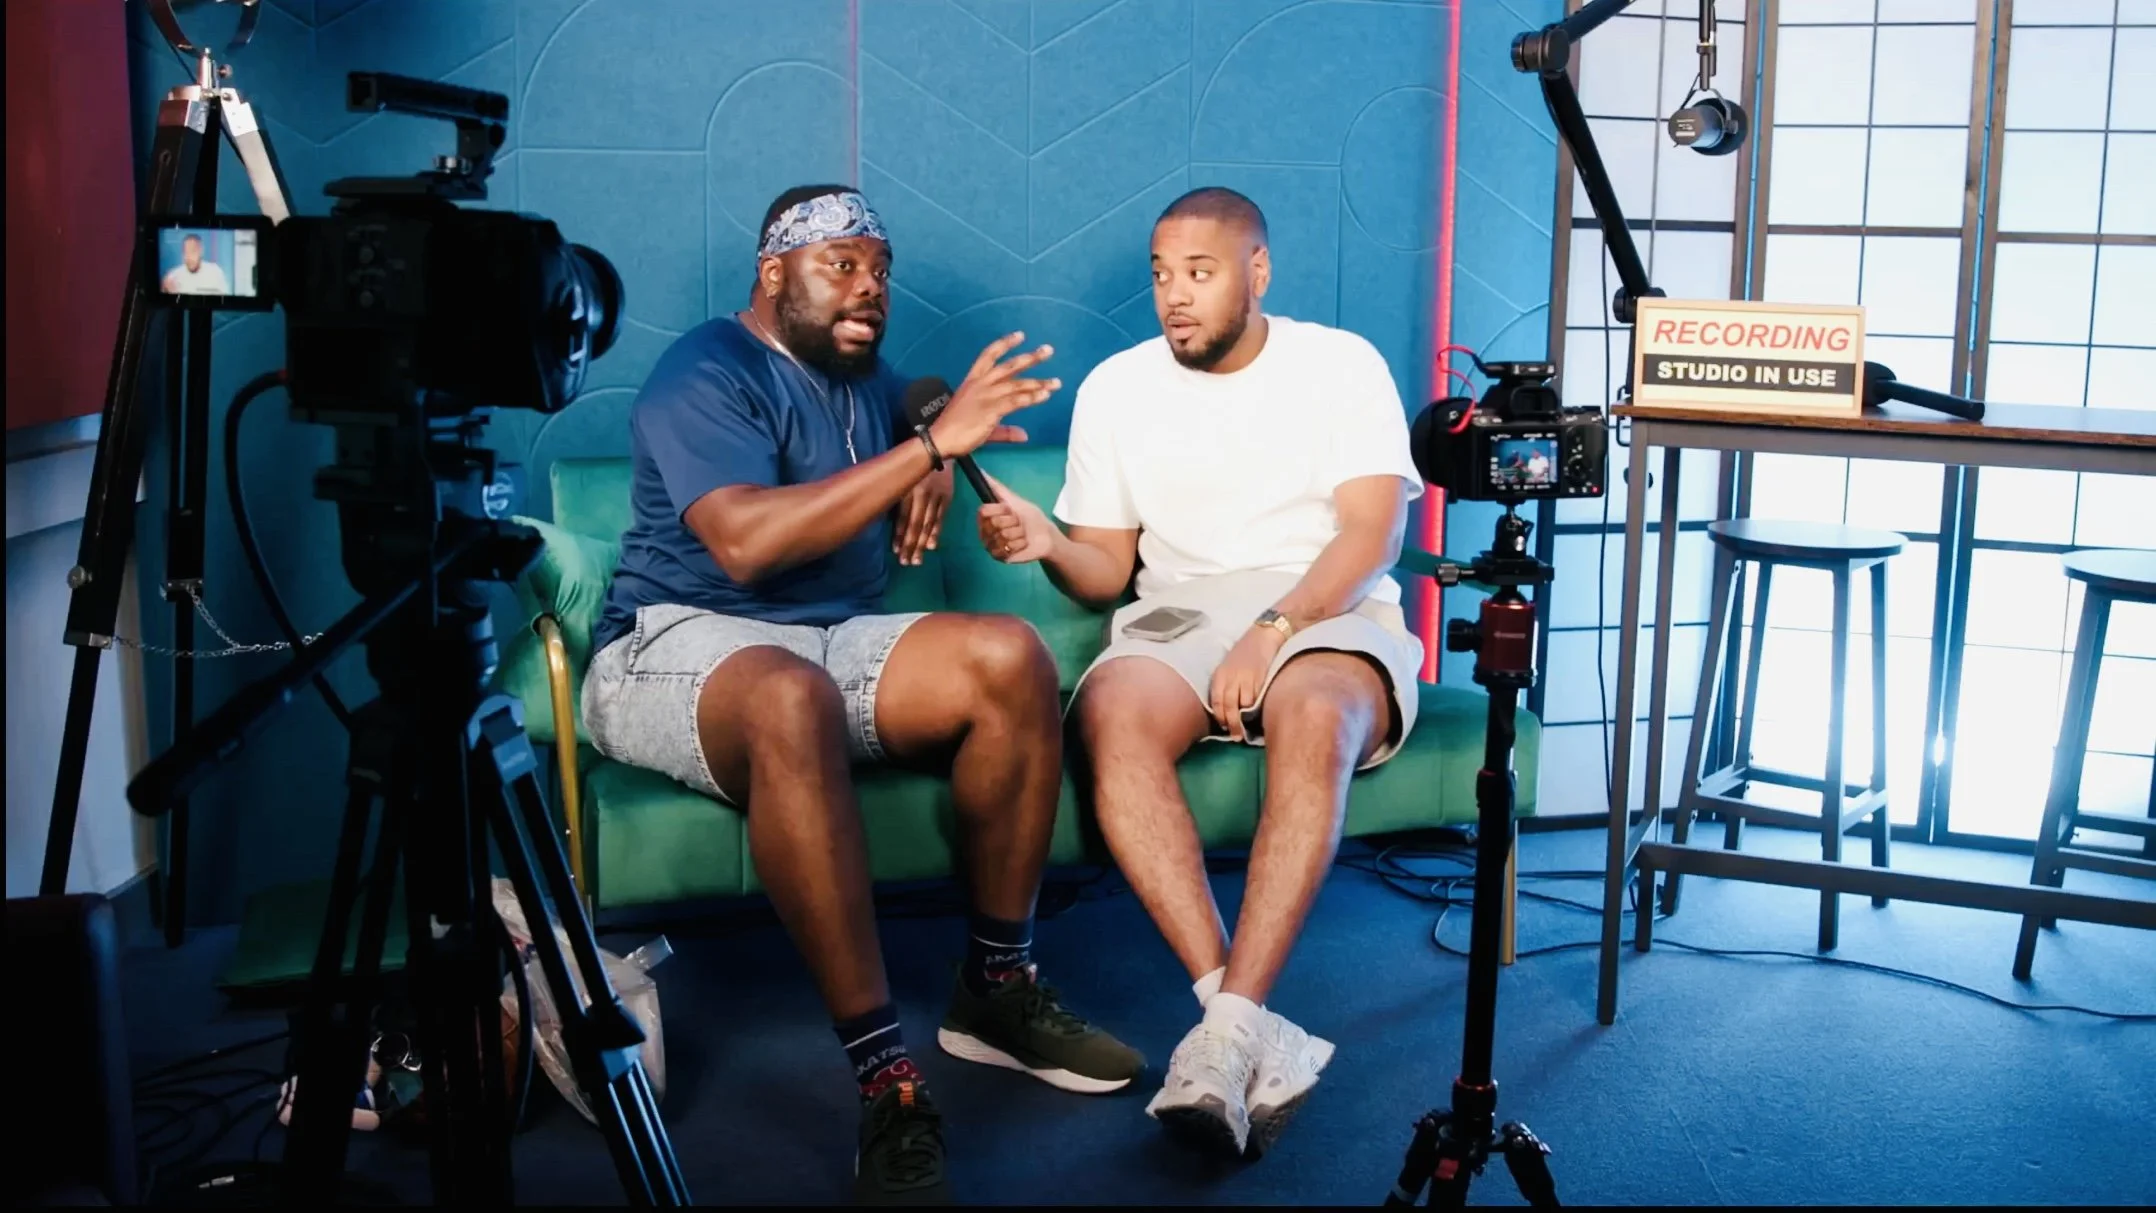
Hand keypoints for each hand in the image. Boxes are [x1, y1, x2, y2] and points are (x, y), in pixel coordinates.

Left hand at [893, 465, 953, 565]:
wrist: (938, 449)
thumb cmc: (914, 464)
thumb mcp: (901, 477)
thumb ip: (897, 498)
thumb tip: (889, 520)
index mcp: (909, 489)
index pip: (903, 517)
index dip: (899, 535)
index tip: (895, 551)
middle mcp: (922, 494)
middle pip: (915, 524)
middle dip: (910, 545)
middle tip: (906, 562)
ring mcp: (936, 496)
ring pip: (928, 524)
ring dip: (922, 543)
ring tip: (917, 560)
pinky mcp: (948, 497)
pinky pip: (941, 517)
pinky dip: (936, 532)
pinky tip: (932, 546)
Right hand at [928, 331, 1059, 457]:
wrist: (939, 440)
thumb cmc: (955, 430)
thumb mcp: (981, 424)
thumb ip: (1005, 430)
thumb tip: (1024, 435)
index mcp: (972, 381)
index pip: (989, 355)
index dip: (1005, 343)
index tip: (1020, 335)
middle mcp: (980, 384)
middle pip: (1009, 366)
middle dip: (1030, 357)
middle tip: (1048, 350)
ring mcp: (986, 396)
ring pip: (1017, 385)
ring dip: (1038, 383)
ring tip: (1056, 382)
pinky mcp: (990, 410)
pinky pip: (1015, 401)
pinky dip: (1031, 398)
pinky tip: (1044, 396)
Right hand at [975, 473, 1055, 563]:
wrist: (1045, 537)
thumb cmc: (1031, 518)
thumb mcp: (1015, 500)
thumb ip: (997, 487)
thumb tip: (982, 471)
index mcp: (986, 516)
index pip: (984, 511)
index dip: (1000, 510)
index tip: (1010, 510)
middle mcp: (985, 530)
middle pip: (994, 523)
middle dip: (1012, 522)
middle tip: (1019, 524)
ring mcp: (990, 544)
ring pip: (1002, 536)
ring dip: (1018, 534)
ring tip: (1022, 535)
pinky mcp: (998, 556)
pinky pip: (1006, 548)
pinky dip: (1018, 544)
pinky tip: (1022, 544)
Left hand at [1208, 625, 1287, 740]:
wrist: (1263, 636)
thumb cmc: (1246, 652)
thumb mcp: (1229, 667)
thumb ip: (1227, 684)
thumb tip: (1228, 708)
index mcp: (1220, 675)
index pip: (1216, 701)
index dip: (1220, 717)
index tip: (1224, 727)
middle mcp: (1229, 677)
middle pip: (1227, 707)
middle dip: (1231, 724)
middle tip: (1236, 736)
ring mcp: (1244, 679)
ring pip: (1241, 706)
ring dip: (1243, 720)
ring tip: (1246, 730)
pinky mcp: (1258, 679)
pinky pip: (1254, 699)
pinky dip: (1254, 709)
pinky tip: (1257, 714)